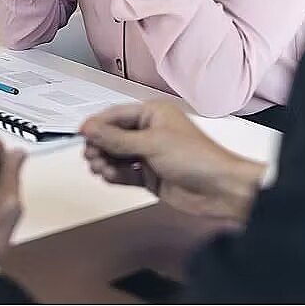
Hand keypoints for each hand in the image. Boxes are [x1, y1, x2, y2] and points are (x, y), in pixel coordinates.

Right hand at [80, 100, 265, 223]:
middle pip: (112, 136)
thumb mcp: (152, 144)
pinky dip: (114, 174)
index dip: (97, 125)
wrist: (222, 191)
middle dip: (100, 145)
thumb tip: (91, 129)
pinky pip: (124, 173)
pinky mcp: (150, 176)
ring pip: (116, 155)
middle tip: (92, 154)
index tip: (82, 133)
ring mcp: (149, 155)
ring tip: (101, 167)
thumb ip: (116, 138)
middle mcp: (150, 132)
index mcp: (153, 114)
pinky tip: (109, 175)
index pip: (115, 115)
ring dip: (105, 161)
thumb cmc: (201, 159)